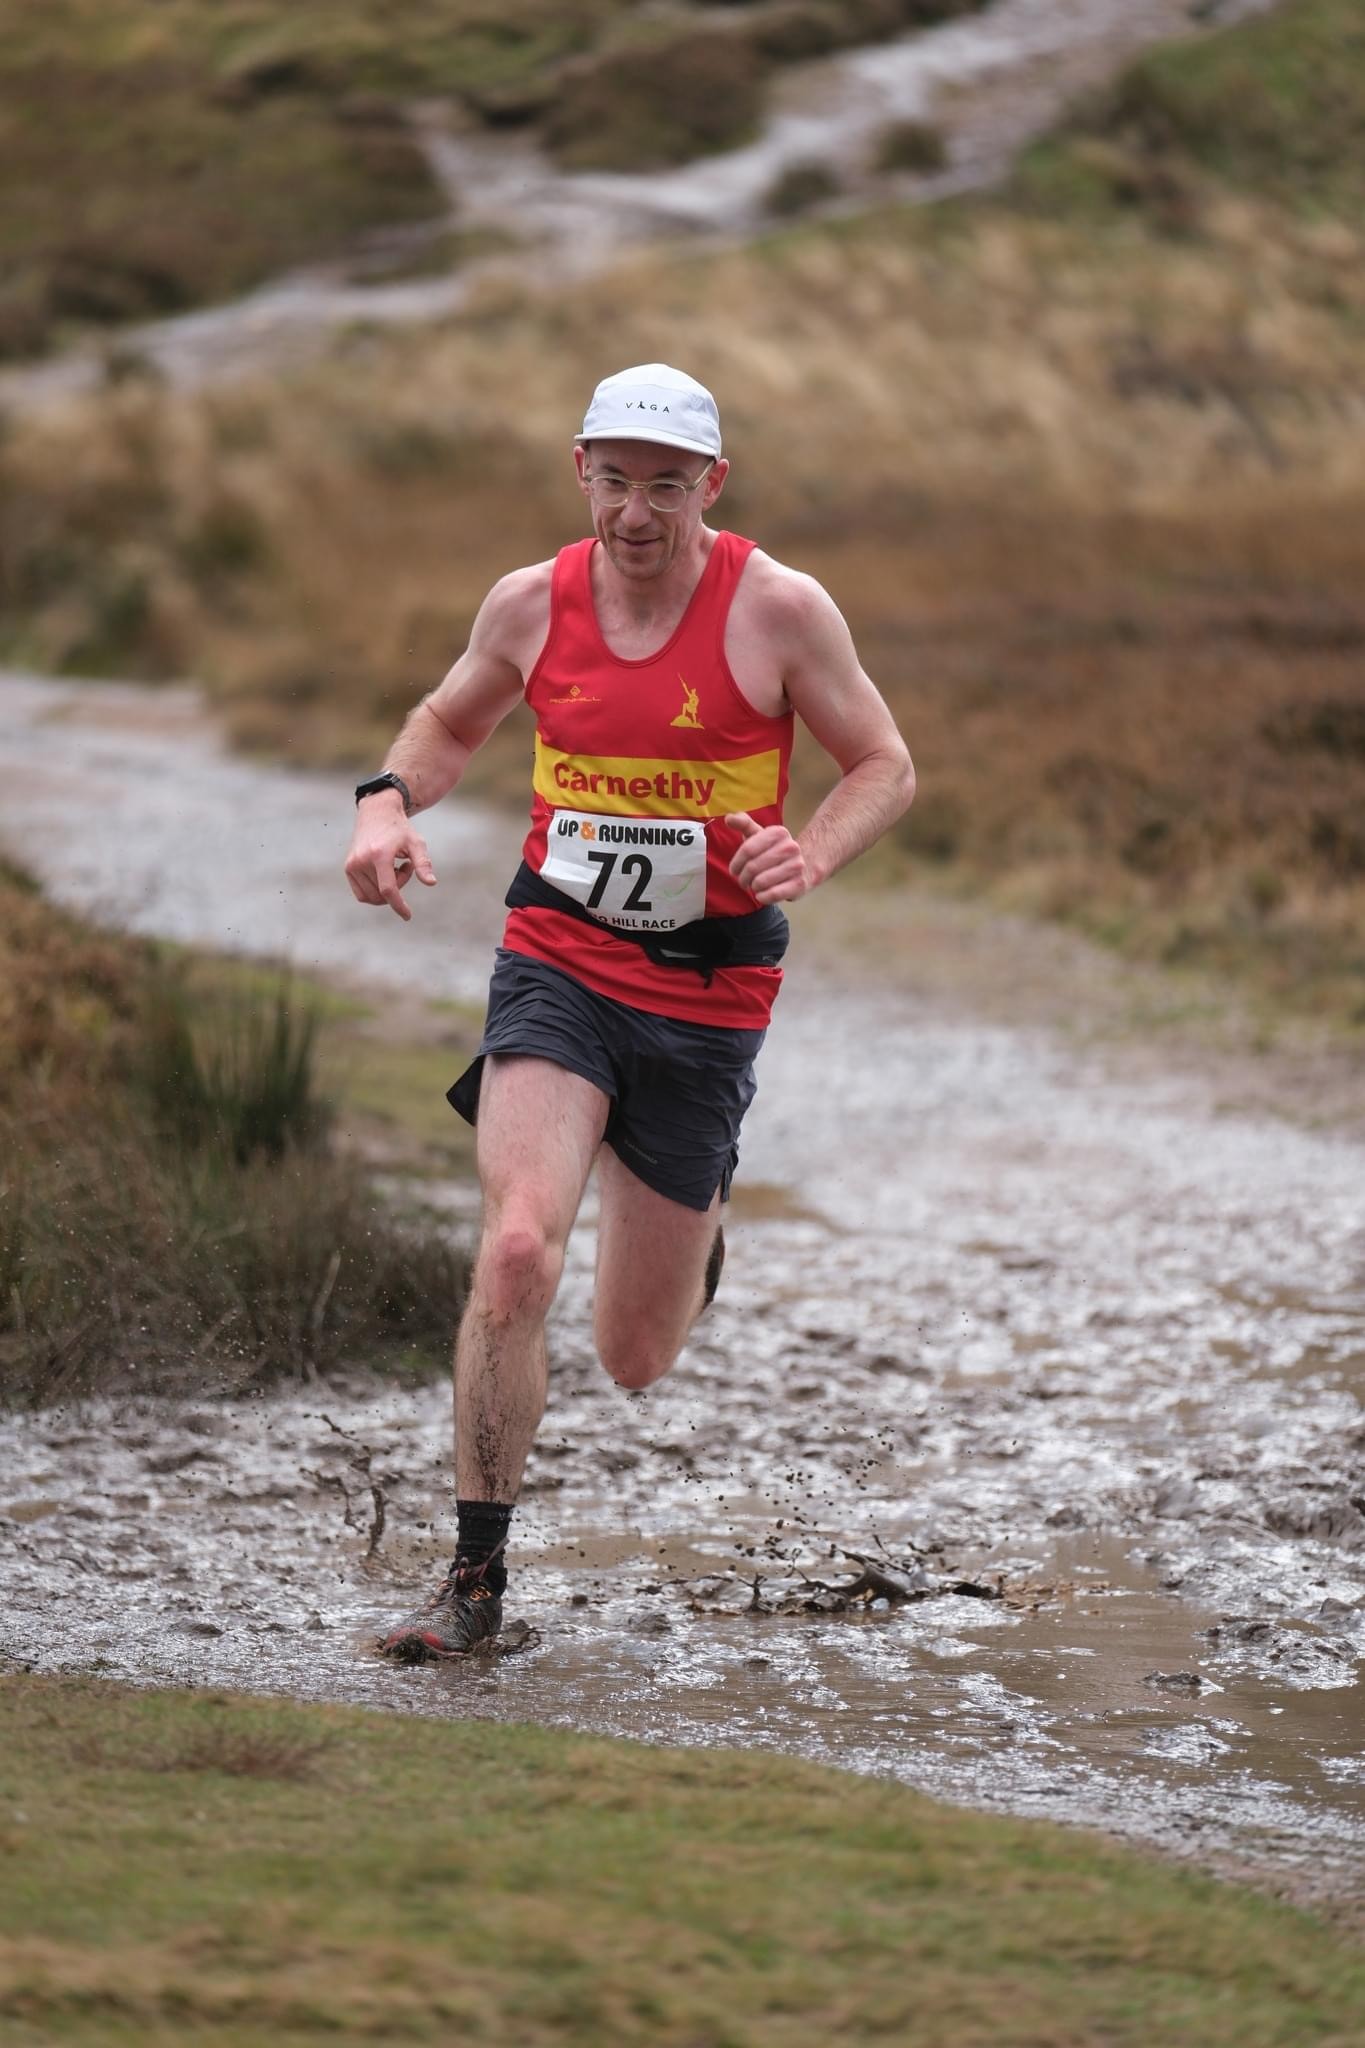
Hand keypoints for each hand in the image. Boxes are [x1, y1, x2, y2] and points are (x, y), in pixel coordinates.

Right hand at [344, 799, 436, 921]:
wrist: (376, 813)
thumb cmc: (400, 829)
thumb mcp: (416, 843)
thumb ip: (423, 863)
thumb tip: (431, 883)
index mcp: (379, 855)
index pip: (388, 889)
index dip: (398, 905)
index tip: (407, 916)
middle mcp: (362, 861)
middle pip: (383, 893)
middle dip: (398, 887)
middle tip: (406, 867)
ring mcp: (352, 865)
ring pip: (373, 896)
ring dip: (387, 888)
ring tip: (395, 866)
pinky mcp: (348, 868)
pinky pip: (362, 894)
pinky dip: (376, 890)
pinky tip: (384, 872)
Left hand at [725, 812, 809, 904]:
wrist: (804, 865)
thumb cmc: (773, 850)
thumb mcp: (759, 834)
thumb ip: (743, 824)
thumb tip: (728, 818)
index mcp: (778, 833)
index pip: (748, 849)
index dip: (736, 863)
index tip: (734, 870)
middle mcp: (790, 847)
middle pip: (753, 867)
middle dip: (743, 877)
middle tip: (743, 881)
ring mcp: (797, 866)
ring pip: (761, 882)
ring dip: (753, 887)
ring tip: (754, 886)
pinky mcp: (799, 884)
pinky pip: (773, 895)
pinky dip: (762, 897)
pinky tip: (762, 894)